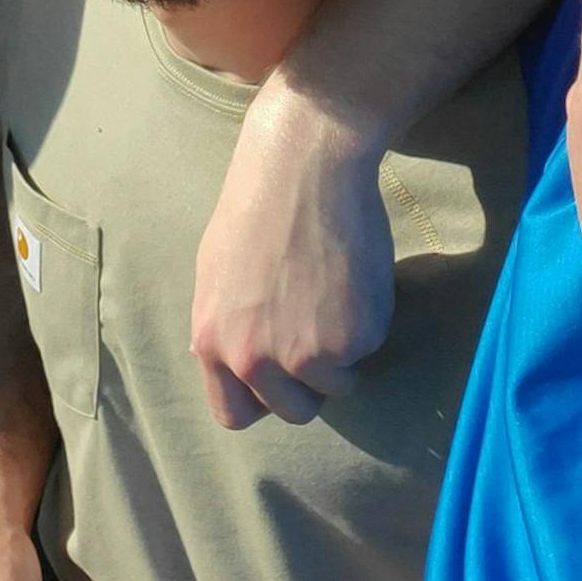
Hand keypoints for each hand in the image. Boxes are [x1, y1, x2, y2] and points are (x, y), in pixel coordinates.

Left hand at [191, 81, 394, 428]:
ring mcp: (303, 354)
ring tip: (338, 294)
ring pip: (337, 386)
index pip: (233, 414)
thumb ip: (227, 326)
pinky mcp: (351, 340)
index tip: (281, 379)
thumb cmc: (260, 204)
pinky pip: (368, 351)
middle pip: (292, 410)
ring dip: (344, 352)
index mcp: (212, 341)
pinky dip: (369, 322)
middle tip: (322, 336)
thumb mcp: (217, 273)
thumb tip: (237, 362)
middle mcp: (252, 358)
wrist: (305, 166)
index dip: (263, 399)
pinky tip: (354, 275)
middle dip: (311, 384)